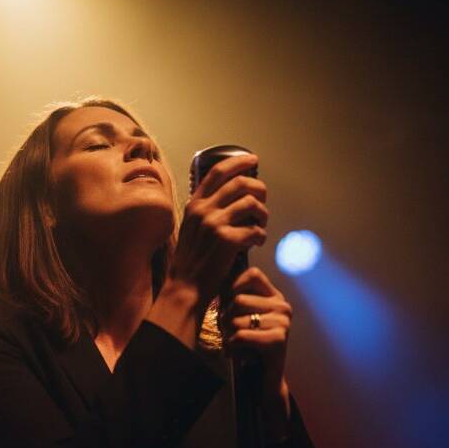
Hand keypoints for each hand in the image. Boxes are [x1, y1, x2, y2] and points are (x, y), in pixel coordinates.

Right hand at [167, 154, 267, 313]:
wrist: (185, 287)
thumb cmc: (191, 260)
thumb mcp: (191, 228)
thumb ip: (206, 211)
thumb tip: (231, 198)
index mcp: (194, 204)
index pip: (218, 172)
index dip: (238, 162)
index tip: (252, 160)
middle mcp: (204, 210)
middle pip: (240, 183)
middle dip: (258, 188)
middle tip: (263, 197)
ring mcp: (215, 224)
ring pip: (252, 204)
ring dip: (263, 213)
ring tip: (262, 224)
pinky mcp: (228, 240)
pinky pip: (256, 230)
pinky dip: (261, 235)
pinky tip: (257, 242)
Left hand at [220, 266, 291, 396]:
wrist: (264, 378)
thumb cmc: (247, 345)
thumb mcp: (241, 316)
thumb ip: (232, 296)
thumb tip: (215, 276)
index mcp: (275, 296)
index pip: (253, 274)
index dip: (234, 286)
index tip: (228, 304)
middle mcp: (283, 306)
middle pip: (238, 300)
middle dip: (225, 319)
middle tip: (228, 333)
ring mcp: (283, 323)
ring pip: (236, 319)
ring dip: (227, 335)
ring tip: (233, 344)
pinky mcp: (278, 340)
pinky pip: (240, 336)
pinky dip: (231, 347)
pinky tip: (236, 353)